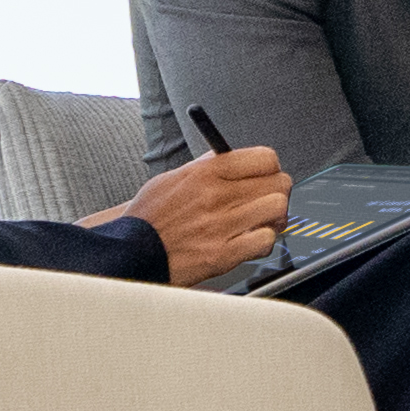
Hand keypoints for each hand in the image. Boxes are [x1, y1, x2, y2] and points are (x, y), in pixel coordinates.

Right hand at [123, 146, 288, 285]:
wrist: (131, 252)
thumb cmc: (149, 218)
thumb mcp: (171, 179)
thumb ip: (204, 167)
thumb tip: (227, 156)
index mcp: (206, 172)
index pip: (264, 158)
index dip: (271, 167)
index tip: (266, 175)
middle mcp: (217, 195)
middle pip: (278, 182)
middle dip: (277, 191)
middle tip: (267, 200)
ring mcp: (222, 225)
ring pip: (277, 209)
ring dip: (274, 217)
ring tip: (261, 222)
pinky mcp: (223, 254)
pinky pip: (266, 241)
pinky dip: (263, 242)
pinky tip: (250, 242)